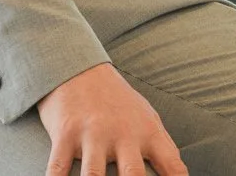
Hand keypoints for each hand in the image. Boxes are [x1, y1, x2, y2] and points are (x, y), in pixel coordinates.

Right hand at [38, 62, 183, 175]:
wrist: (80, 69)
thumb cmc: (117, 101)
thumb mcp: (146, 117)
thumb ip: (161, 146)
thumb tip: (177, 174)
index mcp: (148, 131)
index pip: (171, 163)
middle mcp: (123, 133)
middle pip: (132, 174)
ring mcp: (93, 134)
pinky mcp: (65, 134)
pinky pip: (57, 169)